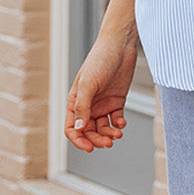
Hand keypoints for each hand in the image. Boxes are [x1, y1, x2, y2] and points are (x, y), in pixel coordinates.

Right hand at [65, 0, 139, 152]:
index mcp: (75, 101)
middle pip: (89, 131)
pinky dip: (119, 124)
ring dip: (109, 134)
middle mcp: (87, 105)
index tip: (90, 148)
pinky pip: (116, 119)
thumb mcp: (89, 84)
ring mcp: (102, 104)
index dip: (79, 140)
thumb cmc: (100, 60)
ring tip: (118, 134)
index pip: (72, 128)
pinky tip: (122, 123)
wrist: (120, 46)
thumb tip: (79, 129)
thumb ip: (83, 107)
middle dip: (97, 139)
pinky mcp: (117, 101)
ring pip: (103, 128)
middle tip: (108, 142)